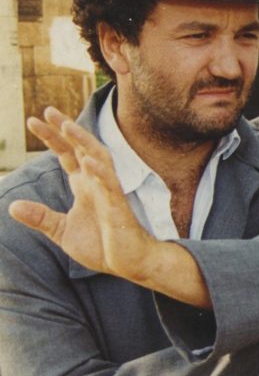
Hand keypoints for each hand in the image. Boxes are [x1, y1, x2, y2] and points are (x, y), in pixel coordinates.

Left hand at [9, 107, 160, 281]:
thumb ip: (40, 217)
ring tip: (68, 126)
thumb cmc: (101, 246)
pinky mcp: (119, 208)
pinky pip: (111, 186)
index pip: (66, 155)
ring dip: (84, 142)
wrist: (129, 264)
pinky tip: (89, 161)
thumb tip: (12, 206)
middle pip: (81, 149)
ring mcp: (109, 193)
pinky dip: (100, 172)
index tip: (33, 120)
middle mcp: (96, 184)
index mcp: (84, 186)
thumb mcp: (61, 231)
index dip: (51, 138)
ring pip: (99, 159)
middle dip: (66, 130)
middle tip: (48, 111)